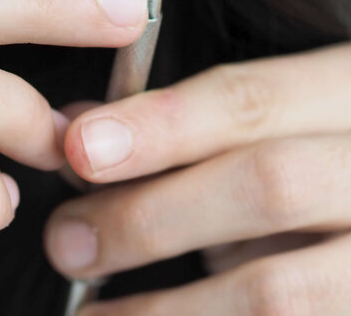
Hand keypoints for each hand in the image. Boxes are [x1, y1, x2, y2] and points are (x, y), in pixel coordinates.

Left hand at [43, 44, 350, 314]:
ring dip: (168, 309)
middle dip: (151, 216)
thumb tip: (81, 133)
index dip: (160, 125)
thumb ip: (185, 121)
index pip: (250, 101)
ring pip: (280, 292)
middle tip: (67, 242)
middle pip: (267, 185)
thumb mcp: (277, 122)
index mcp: (347, 96)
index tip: (81, 149)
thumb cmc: (315, 159)